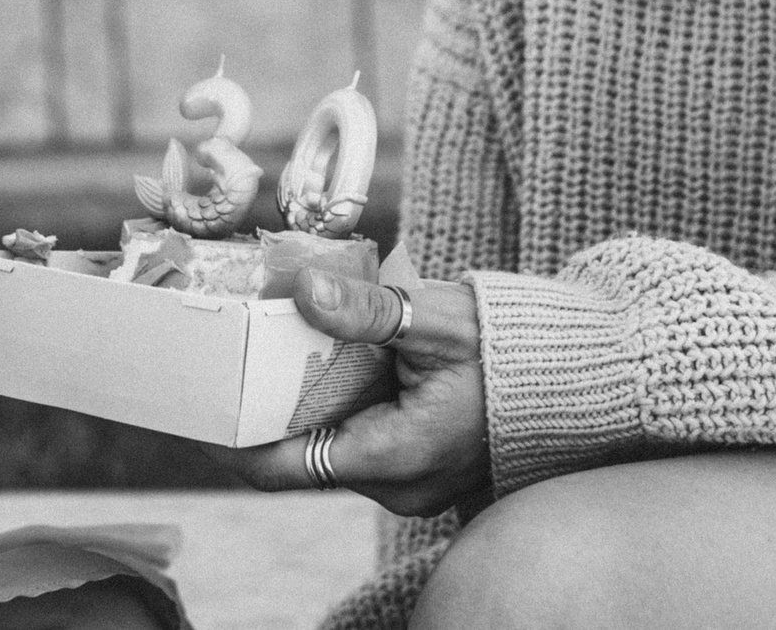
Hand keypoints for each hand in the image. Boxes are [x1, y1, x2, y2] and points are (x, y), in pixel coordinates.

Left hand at [211, 272, 490, 518]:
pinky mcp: (418, 461)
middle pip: (298, 453)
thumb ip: (365, 310)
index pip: (280, 467)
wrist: (583, 374)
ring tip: (262, 341)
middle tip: (222, 353)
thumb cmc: (514, 348)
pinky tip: (318, 352)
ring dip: (298, 397)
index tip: (192, 402)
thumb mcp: (435, 319)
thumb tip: (303, 291)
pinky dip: (333, 399)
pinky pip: (357, 436)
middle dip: (259, 404)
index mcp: (394, 458)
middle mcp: (396, 485)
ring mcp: (409, 479)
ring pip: (327, 443)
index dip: (226, 437)